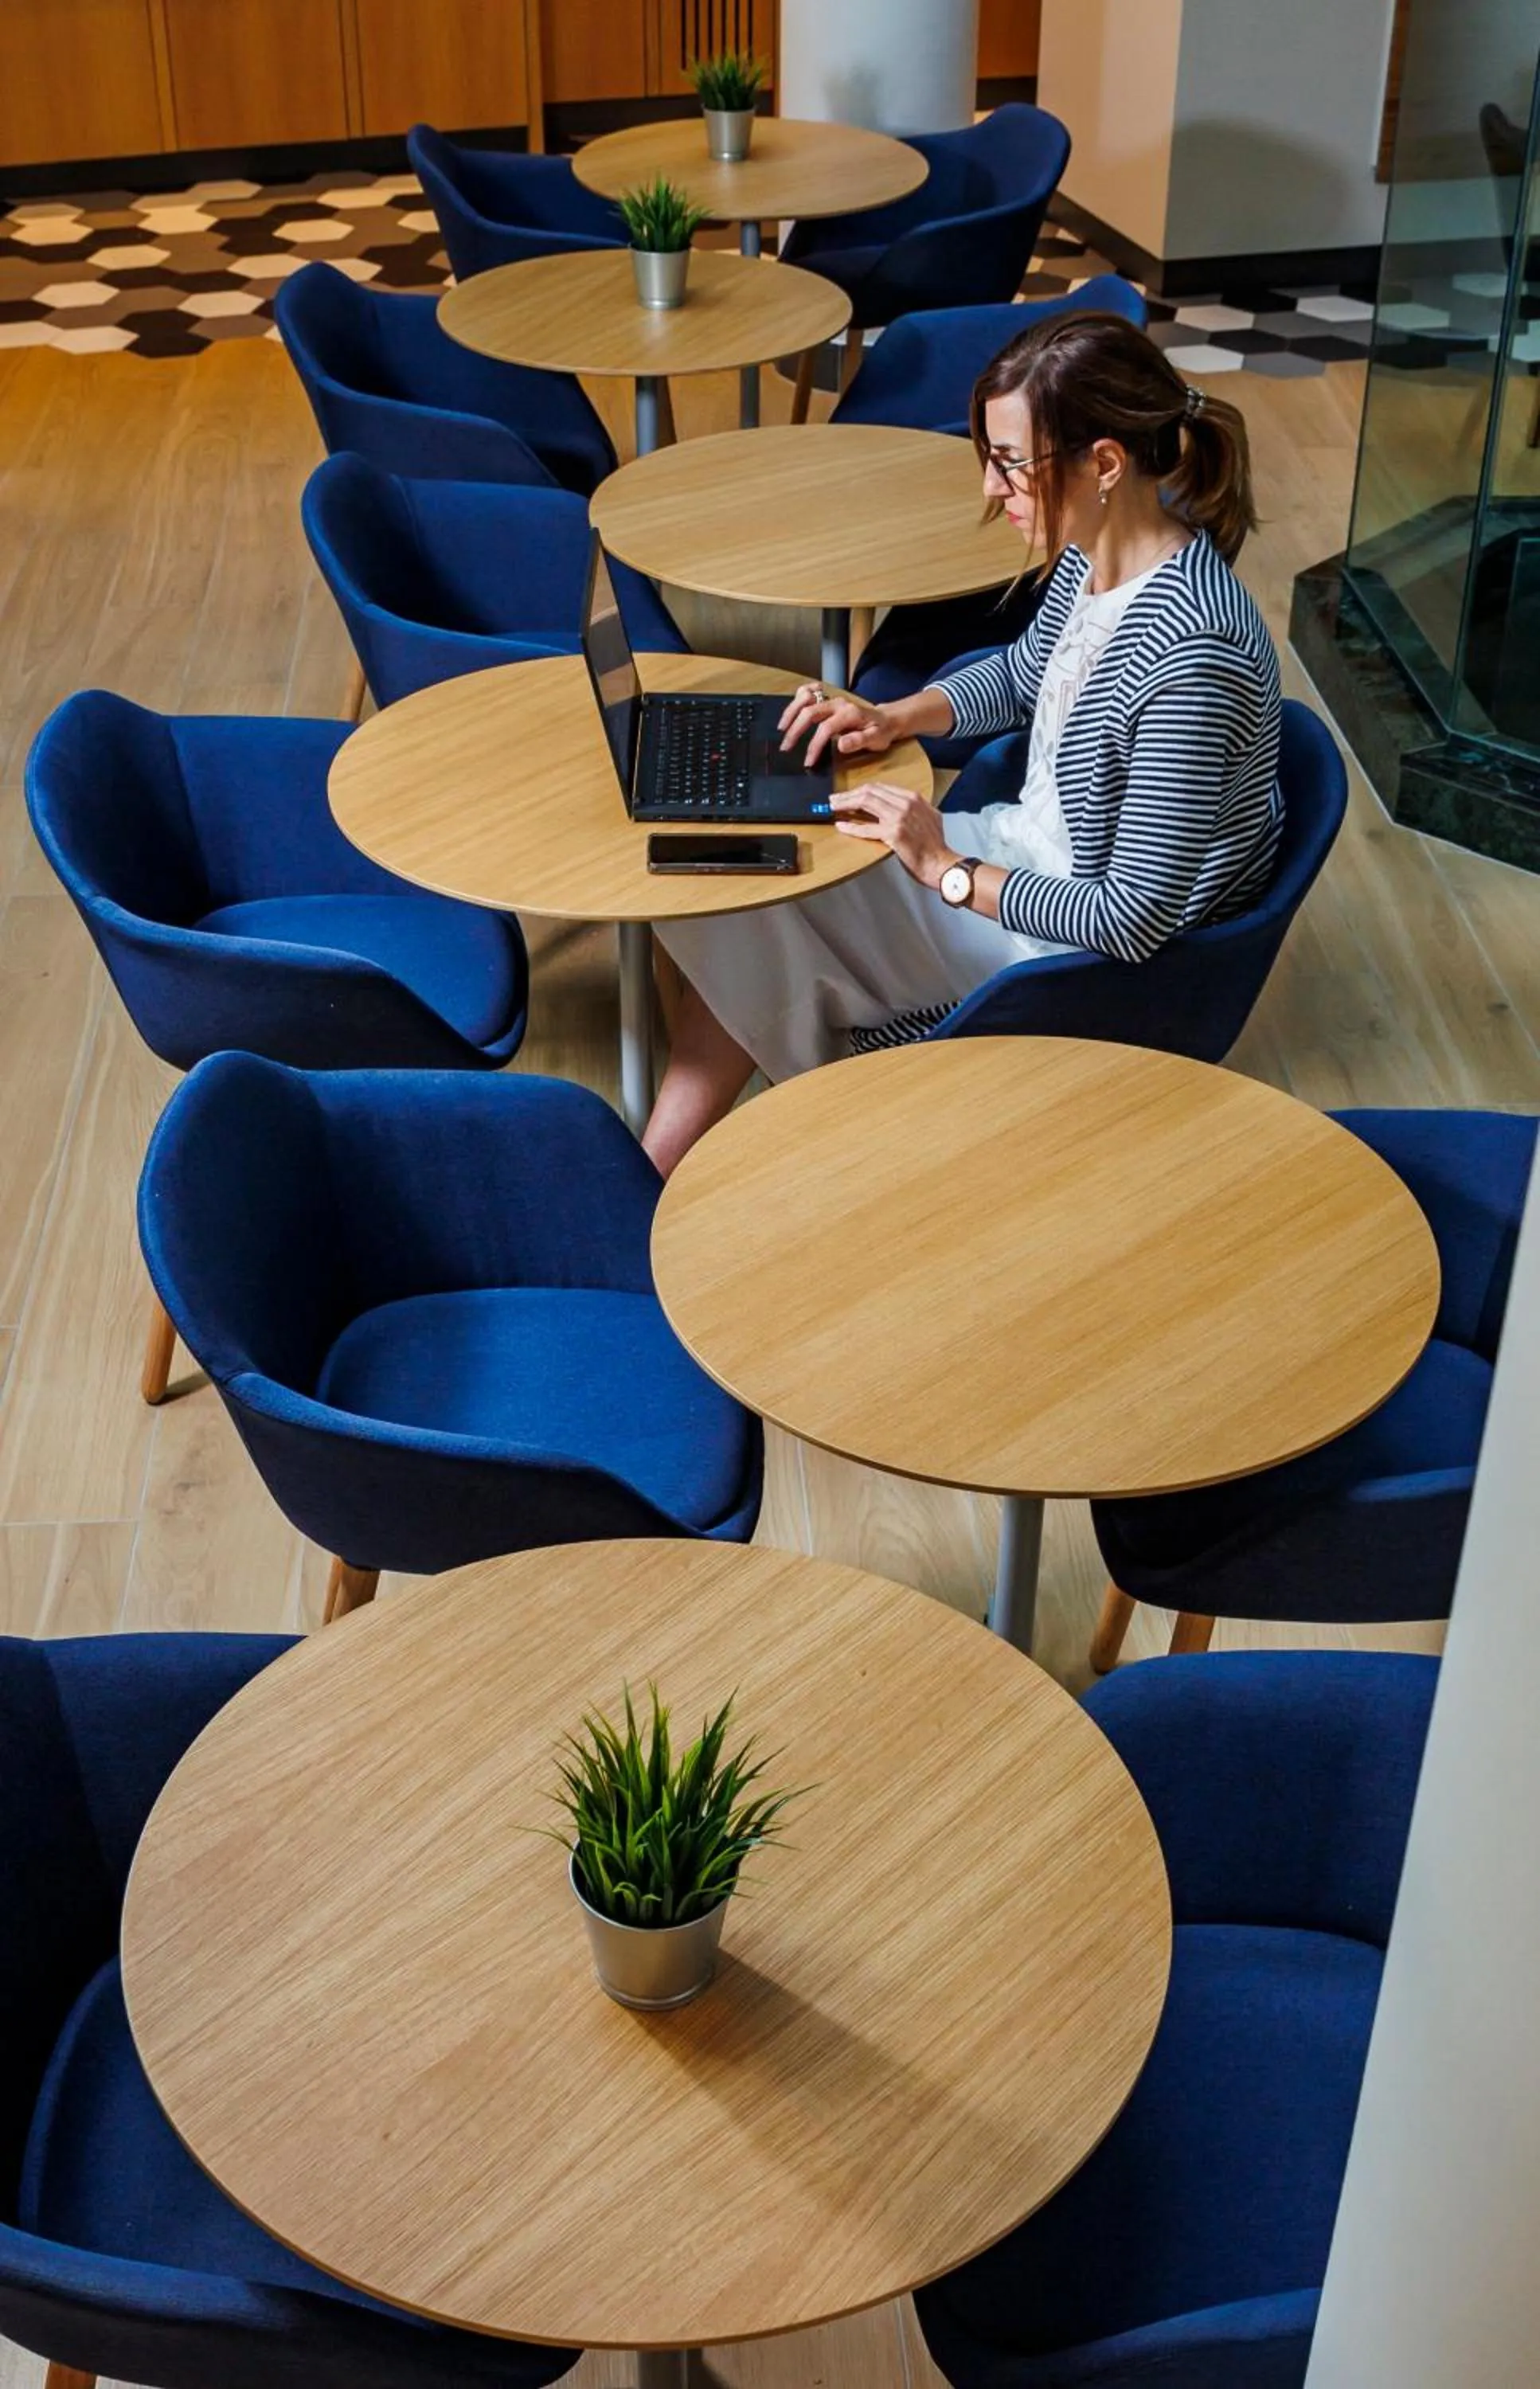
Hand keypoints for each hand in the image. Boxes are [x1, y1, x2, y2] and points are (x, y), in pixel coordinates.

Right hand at [777, 684, 896, 768]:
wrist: (885, 719)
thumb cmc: (880, 732)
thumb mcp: (876, 740)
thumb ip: (859, 741)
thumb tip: (841, 744)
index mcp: (849, 713)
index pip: (825, 729)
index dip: (814, 746)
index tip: (808, 762)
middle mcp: (837, 703)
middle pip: (810, 711)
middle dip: (795, 730)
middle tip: (786, 747)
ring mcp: (831, 698)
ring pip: (805, 698)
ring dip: (791, 712)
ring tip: (781, 729)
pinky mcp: (827, 698)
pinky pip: (808, 692)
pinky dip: (796, 699)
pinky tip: (790, 712)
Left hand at [831, 783, 956, 889]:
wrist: (942, 864)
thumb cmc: (935, 846)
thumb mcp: (929, 818)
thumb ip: (914, 808)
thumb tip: (897, 806)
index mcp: (914, 798)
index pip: (881, 787)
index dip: (862, 790)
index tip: (850, 794)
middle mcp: (907, 803)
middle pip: (870, 791)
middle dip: (849, 794)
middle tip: (835, 798)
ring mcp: (900, 817)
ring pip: (866, 802)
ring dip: (846, 804)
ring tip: (833, 807)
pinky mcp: (893, 834)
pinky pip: (866, 828)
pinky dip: (851, 827)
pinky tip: (841, 826)